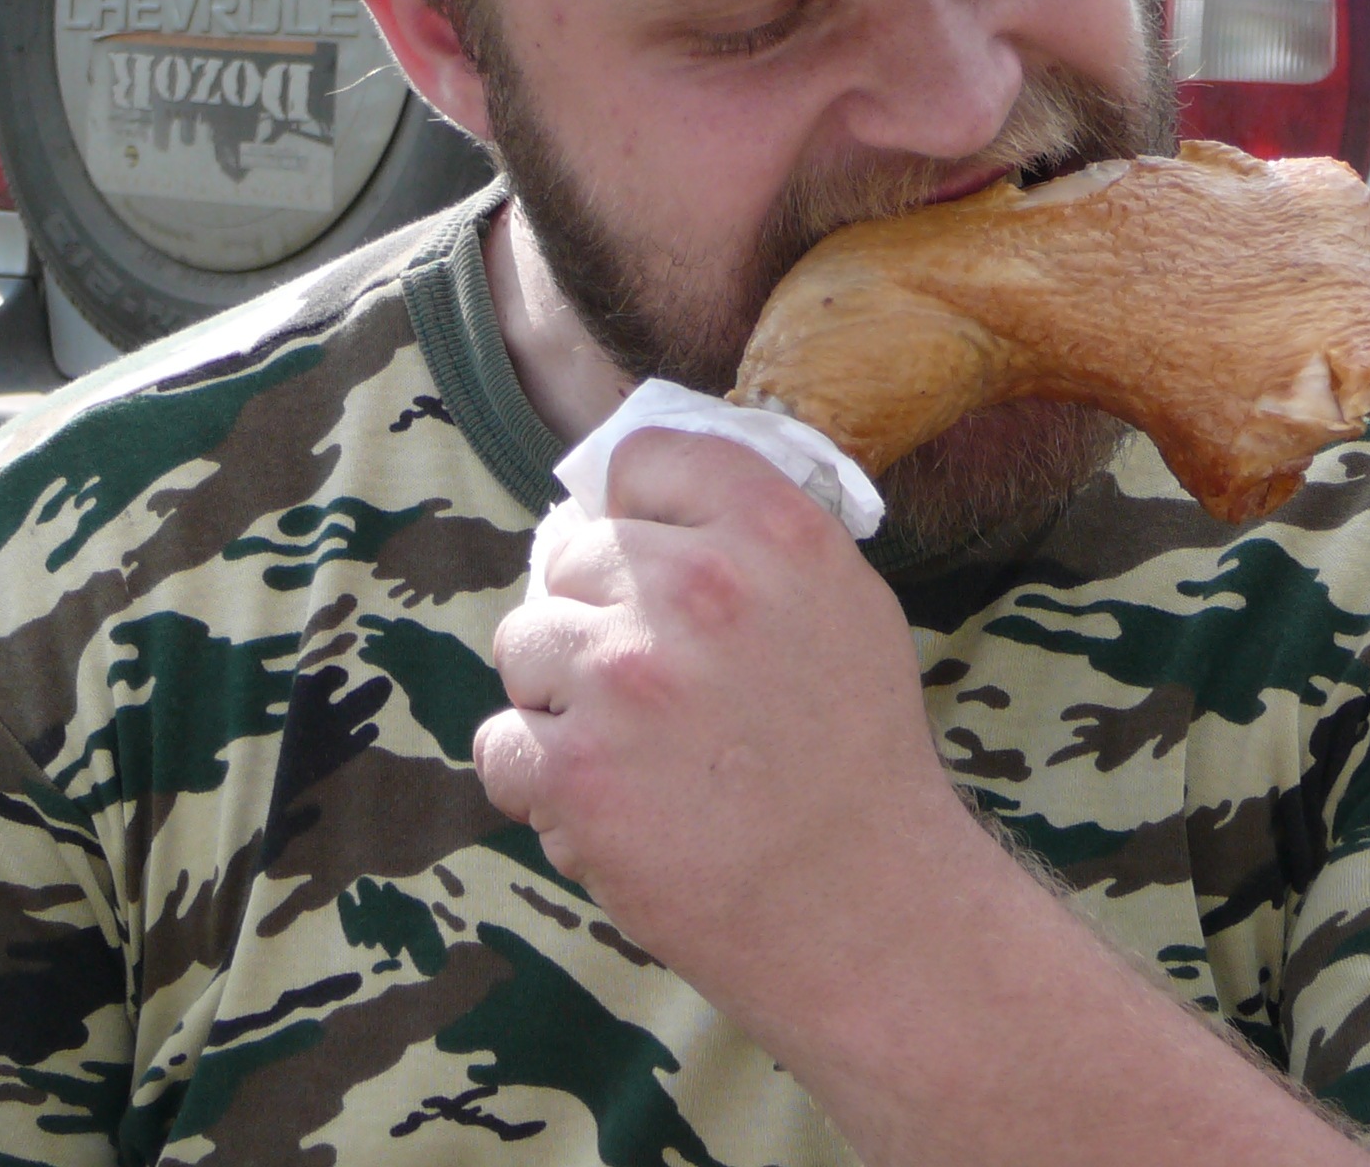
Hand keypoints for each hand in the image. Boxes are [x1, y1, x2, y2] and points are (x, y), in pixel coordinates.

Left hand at [473, 428, 982, 1024]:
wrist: (867, 910)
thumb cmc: (858, 759)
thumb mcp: (846, 605)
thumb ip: (753, 535)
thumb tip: (640, 500)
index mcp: (774, 532)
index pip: (644, 458)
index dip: (635, 512)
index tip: (650, 562)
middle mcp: (696, 588)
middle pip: (572, 558)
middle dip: (597, 617)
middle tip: (657, 688)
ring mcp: (625, 678)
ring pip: (523, 644)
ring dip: (560, 698)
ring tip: (636, 751)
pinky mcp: (576, 771)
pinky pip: (502, 743)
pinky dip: (536, 781)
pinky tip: (607, 805)